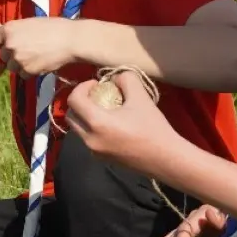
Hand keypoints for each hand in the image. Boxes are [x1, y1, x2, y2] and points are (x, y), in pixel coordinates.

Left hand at [0, 17, 78, 77]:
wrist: (71, 40)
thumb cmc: (53, 27)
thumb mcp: (30, 23)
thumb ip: (12, 28)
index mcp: (9, 29)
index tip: (7, 44)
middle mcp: (10, 44)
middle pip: (3, 55)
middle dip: (13, 54)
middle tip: (29, 49)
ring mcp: (18, 58)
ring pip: (12, 66)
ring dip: (21, 64)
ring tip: (36, 56)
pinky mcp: (27, 70)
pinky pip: (23, 74)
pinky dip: (30, 71)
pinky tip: (41, 62)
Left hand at [62, 70, 179, 175]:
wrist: (166, 158)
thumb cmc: (153, 127)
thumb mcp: (141, 97)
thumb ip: (126, 80)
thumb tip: (115, 77)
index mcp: (97, 122)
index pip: (74, 100)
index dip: (81, 87)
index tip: (96, 84)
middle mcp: (90, 139)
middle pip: (71, 116)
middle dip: (79, 102)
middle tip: (96, 95)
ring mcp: (94, 151)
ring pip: (78, 129)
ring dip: (84, 115)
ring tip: (103, 108)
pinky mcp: (101, 159)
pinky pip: (88, 139)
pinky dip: (92, 128)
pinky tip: (111, 124)